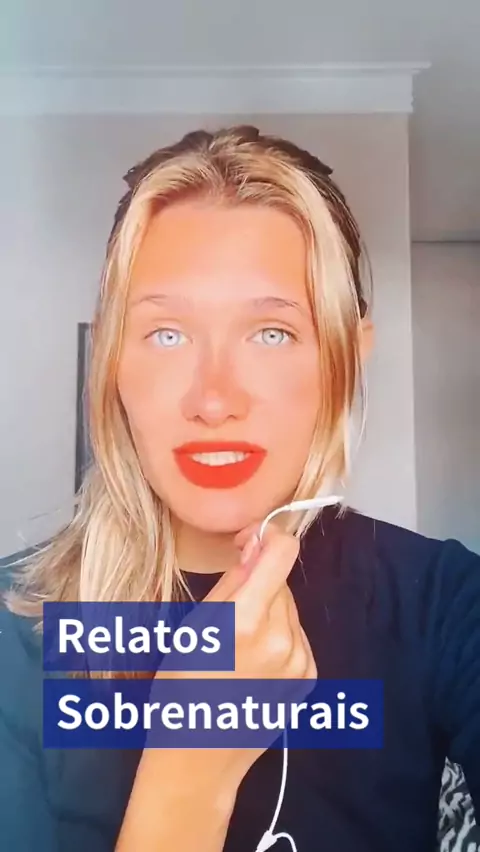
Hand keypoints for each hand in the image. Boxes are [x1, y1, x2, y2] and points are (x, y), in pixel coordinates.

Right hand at [153, 522, 316, 791]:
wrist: (197, 758)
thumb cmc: (180, 688)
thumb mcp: (194, 626)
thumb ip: (232, 582)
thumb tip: (256, 543)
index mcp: (247, 621)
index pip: (282, 552)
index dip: (267, 538)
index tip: (248, 543)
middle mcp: (282, 638)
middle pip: (282, 582)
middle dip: (259, 584)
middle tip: (228, 615)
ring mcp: (300, 661)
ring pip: (290, 609)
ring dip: (270, 611)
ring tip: (239, 645)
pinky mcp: (309, 678)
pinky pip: (296, 636)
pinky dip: (279, 637)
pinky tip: (253, 663)